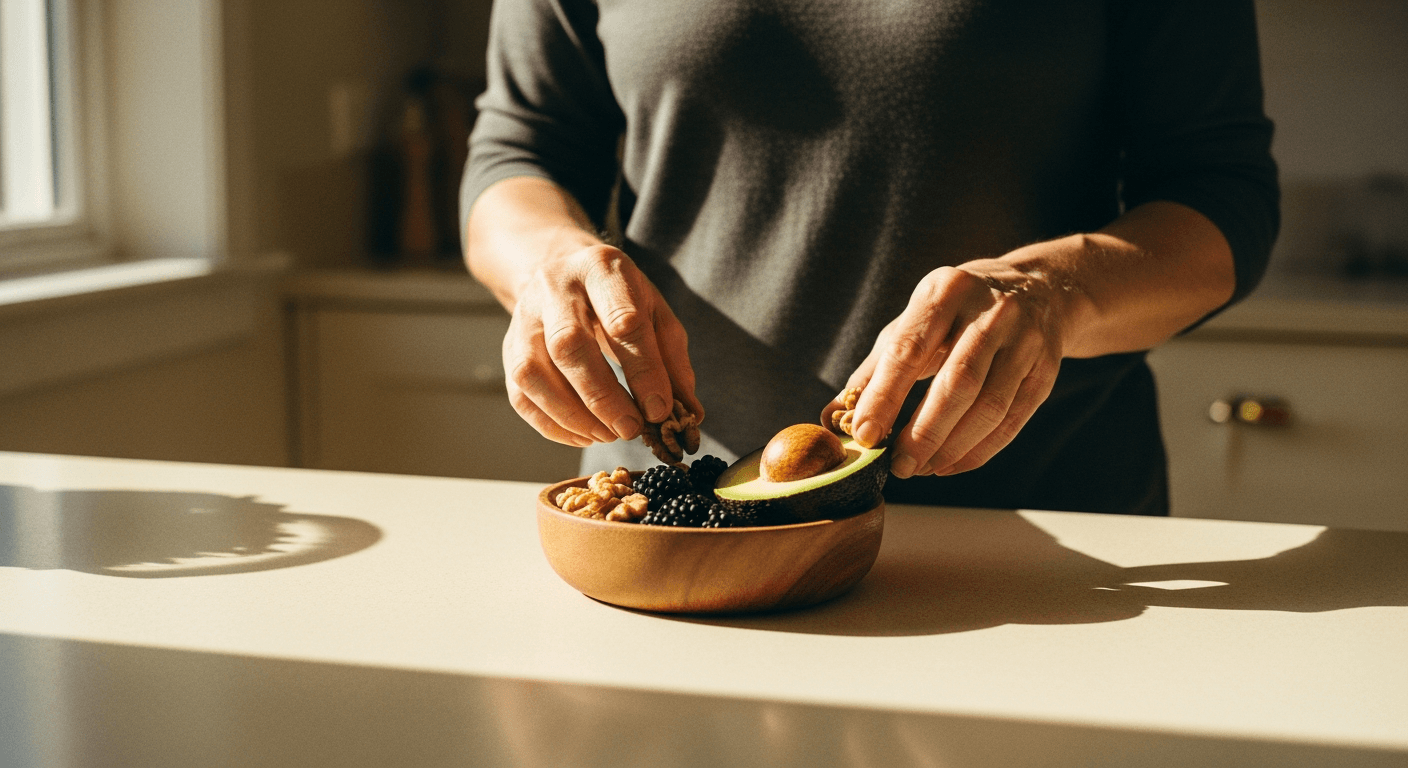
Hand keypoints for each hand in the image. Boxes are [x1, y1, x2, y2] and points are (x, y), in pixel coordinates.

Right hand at [503, 243, 702, 446]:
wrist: (562, 273)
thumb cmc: (618, 299)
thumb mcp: (656, 313)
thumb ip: (673, 361)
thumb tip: (690, 415)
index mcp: (603, 269)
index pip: (622, 320)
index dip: (643, 371)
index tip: (660, 410)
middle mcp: (555, 288)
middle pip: (569, 345)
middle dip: (602, 397)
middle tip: (630, 429)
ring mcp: (524, 317)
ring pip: (534, 372)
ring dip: (573, 415)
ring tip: (608, 435)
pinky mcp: (509, 348)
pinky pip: (519, 394)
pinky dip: (552, 424)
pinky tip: (583, 435)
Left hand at [826, 258, 1066, 477]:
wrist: (1037, 290)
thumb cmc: (956, 312)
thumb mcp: (914, 322)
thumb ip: (875, 369)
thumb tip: (833, 418)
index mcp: (945, 291)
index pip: (910, 349)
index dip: (885, 395)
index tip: (865, 434)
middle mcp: (991, 312)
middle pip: (957, 383)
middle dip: (923, 432)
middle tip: (898, 466)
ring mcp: (1026, 340)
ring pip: (989, 406)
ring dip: (951, 446)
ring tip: (921, 468)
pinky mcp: (1046, 369)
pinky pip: (1013, 420)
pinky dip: (979, 450)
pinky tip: (950, 464)